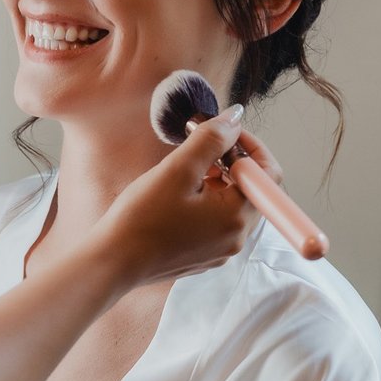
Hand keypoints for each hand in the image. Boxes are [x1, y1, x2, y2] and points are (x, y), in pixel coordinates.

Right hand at [100, 112, 279, 290]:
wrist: (112, 261)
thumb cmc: (142, 219)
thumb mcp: (178, 169)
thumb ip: (211, 140)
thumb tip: (235, 119)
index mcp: (237, 217)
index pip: (267, 173)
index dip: (250, 146)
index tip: (224, 132)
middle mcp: (235, 239)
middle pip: (250, 190)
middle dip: (230, 163)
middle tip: (199, 148)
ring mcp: (219, 251)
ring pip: (231, 205)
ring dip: (216, 182)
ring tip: (183, 173)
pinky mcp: (202, 257)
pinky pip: (215, 222)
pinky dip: (204, 203)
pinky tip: (176, 197)